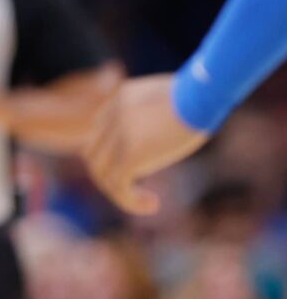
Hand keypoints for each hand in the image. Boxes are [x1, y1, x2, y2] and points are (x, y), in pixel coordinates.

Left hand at [83, 74, 208, 215]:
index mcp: (120, 99)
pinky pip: (118, 185)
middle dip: (110, 175)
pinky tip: (153, 204)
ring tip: (148, 201)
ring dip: (119, 192)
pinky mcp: (130, 153)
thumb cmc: (203, 96)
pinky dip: (130, 201)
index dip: (112, 153)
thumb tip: (178, 122)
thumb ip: (163, 111)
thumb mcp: (174, 98)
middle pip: (93, 153)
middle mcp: (112, 115)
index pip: (99, 131)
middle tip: (135, 188)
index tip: (138, 167)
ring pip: (101, 172)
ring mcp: (118, 134)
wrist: (203, 94)